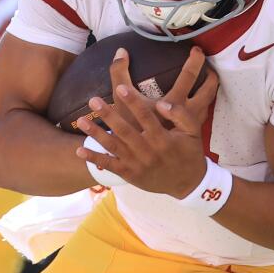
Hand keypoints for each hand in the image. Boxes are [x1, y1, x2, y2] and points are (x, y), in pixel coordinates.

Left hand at [72, 46, 214, 197]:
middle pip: (125, 131)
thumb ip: (180, 115)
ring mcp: (138, 164)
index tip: (121, 88)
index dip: (133, 102)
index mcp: (163, 138)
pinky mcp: (130, 174)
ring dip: (97, 134)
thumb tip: (161, 104)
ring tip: (82, 120)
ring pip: (114, 147)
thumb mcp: (193, 132)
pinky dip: (94, 159)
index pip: (146, 117)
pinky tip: (79, 150)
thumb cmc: (189, 152)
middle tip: (94, 100)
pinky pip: (109, 166)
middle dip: (108, 115)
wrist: (188, 184)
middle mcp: (148, 151)